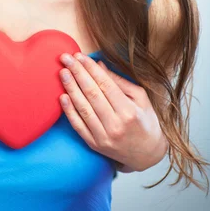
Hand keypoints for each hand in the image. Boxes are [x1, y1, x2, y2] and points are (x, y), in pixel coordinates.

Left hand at [58, 52, 167, 171]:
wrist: (147, 154)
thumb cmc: (145, 121)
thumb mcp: (140, 98)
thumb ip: (120, 81)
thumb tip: (99, 65)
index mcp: (129, 111)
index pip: (105, 84)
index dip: (90, 68)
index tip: (79, 56)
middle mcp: (116, 125)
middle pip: (92, 93)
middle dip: (77, 73)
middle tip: (66, 58)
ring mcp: (104, 137)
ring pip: (83, 108)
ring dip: (71, 88)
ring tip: (62, 72)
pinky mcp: (94, 145)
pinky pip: (78, 126)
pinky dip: (69, 111)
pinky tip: (62, 96)